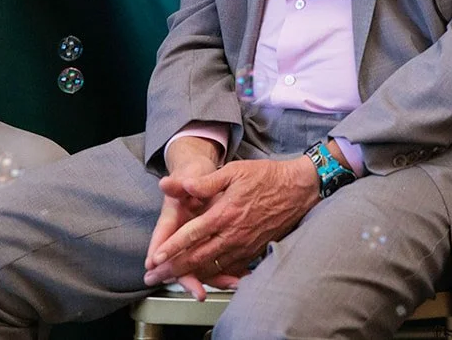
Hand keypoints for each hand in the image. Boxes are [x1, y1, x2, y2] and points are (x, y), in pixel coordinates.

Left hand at [142, 158, 318, 290]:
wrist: (298, 189)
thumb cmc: (266, 177)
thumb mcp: (235, 171)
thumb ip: (207, 181)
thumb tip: (183, 185)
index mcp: (224, 213)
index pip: (191, 235)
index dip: (171, 248)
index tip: (155, 258)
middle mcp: (233, 234)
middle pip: (197, 258)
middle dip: (172, 269)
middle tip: (153, 277)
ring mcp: (244, 245)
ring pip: (212, 267)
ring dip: (189, 276)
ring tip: (172, 281)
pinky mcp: (255, 251)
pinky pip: (230, 269)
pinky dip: (214, 276)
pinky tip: (203, 279)